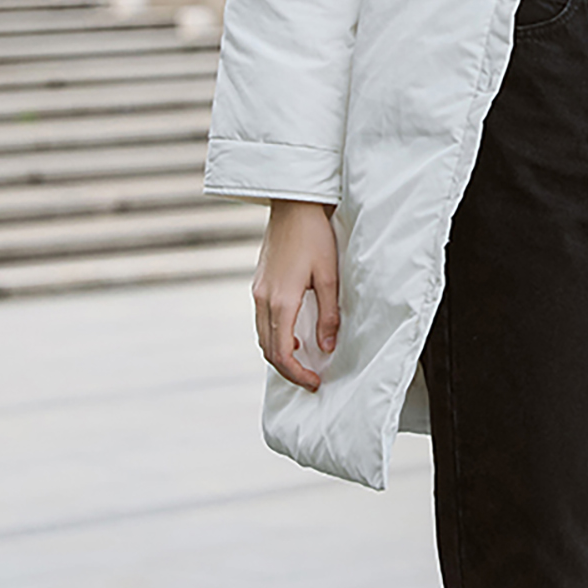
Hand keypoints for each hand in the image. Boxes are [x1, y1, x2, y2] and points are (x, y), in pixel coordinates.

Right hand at [252, 199, 340, 391]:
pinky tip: (293, 333)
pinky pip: (262, 319)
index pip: (282, 352)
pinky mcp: (259, 282)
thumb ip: (328, 313)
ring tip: (303, 360)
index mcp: (280, 300)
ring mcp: (257, 290)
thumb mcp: (329, 275)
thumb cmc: (314, 235)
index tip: (315, 382)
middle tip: (310, 378)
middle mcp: (263, 299)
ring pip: (262, 335)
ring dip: (279, 352)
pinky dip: (274, 334)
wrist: (293, 205)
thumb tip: (326, 346)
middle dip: (288, 369)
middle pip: (268, 348)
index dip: (297, 373)